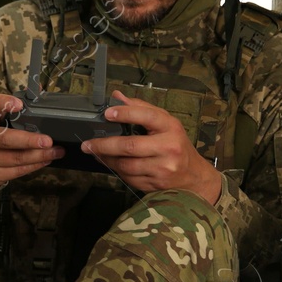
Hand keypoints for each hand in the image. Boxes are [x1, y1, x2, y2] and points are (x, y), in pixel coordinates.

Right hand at [0, 93, 63, 187]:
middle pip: (6, 139)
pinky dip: (32, 167)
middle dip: (30, 141)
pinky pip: (14, 172)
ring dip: (38, 156)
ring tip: (55, 152)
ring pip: (14, 158)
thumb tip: (39, 91)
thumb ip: (15, 105)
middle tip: (48, 141)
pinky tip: (43, 161)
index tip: (19, 105)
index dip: (3, 103)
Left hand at [81, 90, 223, 204]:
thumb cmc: (175, 144)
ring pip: (126, 165)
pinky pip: (129, 178)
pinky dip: (118, 171)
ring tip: (97, 154)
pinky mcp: (156, 184)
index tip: (107, 113)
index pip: (147, 116)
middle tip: (88, 144)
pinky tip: (112, 164)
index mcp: (171, 127)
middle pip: (130, 146)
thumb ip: (140, 108)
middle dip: (104, 145)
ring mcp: (163, 169)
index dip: (125, 113)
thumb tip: (117, 96)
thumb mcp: (165, 123)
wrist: (193, 175)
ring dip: (108, 160)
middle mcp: (169, 148)